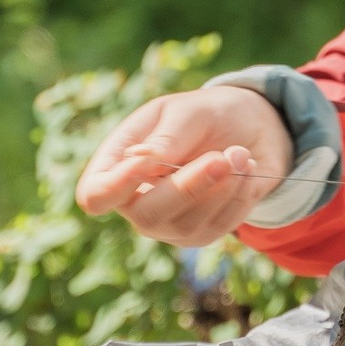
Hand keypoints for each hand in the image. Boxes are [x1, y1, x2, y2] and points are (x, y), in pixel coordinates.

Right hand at [76, 86, 295, 246]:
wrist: (249, 128)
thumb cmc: (206, 115)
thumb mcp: (187, 112)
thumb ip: (166, 137)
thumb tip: (140, 160)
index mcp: (118, 165)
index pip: (96, 194)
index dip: (116, 186)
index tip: (147, 161)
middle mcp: (137, 202)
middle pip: (147, 216)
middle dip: (189, 186)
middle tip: (222, 156)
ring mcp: (169, 224)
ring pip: (189, 224)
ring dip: (223, 186)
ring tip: (239, 152)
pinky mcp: (202, 233)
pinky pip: (222, 225)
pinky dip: (240, 194)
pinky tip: (246, 167)